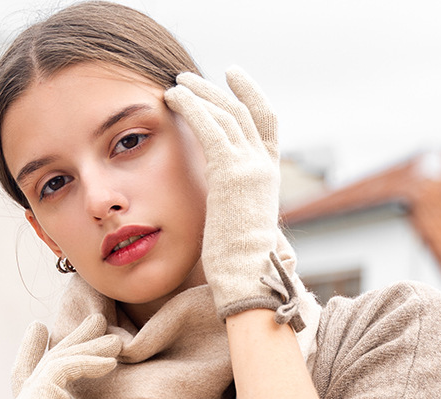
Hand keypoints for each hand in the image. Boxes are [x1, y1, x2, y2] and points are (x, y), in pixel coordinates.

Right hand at [8, 315, 120, 398]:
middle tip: (98, 319)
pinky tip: (113, 361)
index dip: (34, 347)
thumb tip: (98, 381)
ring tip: (118, 340)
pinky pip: (63, 368)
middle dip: (74, 337)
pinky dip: (89, 361)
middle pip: (47, 360)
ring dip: (90, 346)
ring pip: (58, 361)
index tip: (42, 326)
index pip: (28, 372)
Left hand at [165, 68, 286, 319]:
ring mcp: (249, 167)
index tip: (232, 76)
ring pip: (224, 113)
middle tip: (189, 77)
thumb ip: (233, 199)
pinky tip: (171, 96)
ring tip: (174, 84)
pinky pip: (209, 126)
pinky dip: (191, 106)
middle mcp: (263, 166)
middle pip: (242, 110)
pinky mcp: (230, 173)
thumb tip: (220, 196)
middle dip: (215, 89)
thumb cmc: (239, 263)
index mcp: (269, 176)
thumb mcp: (239, 223)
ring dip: (198, 94)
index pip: (266, 121)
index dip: (250, 94)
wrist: (247, 278)